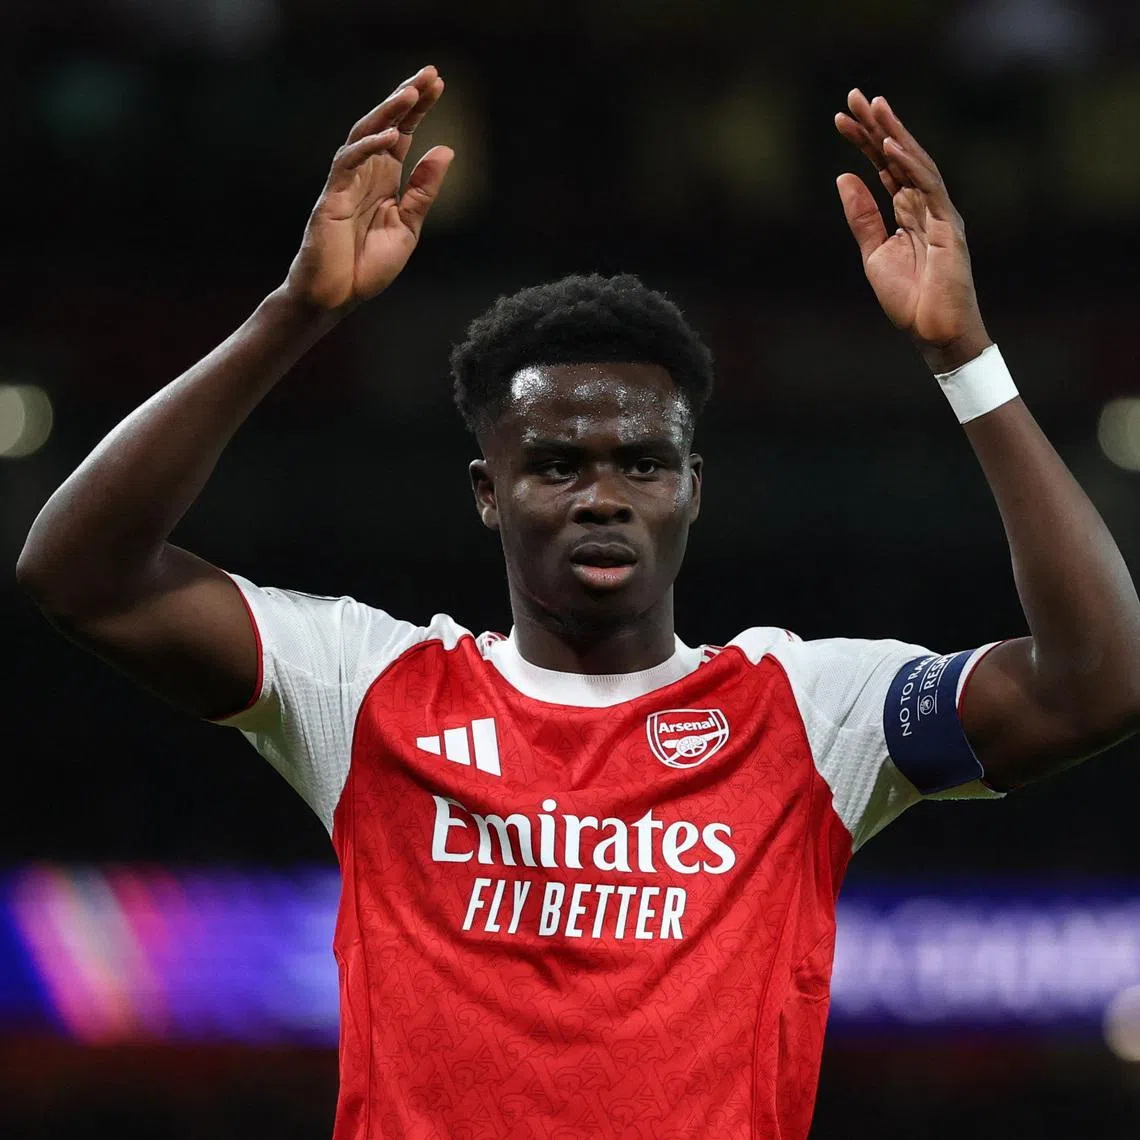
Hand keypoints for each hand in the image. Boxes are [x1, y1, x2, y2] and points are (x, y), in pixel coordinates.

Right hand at [285, 65, 453, 311]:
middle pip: (385, 124)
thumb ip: (423, 191)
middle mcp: (365, 173)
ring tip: (411, 93)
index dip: (419, 108)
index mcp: (385, 180)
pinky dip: (369, 148)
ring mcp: (346, 183)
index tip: (439, 83)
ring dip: (387, 113)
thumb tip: (446, 150)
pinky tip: (391, 136)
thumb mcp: (408, 227)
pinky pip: (348, 163)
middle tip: (429, 73)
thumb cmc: (367, 266)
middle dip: (407, 98)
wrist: (336, 296)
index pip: (404, 133)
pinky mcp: (331, 197)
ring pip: (364, 135)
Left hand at [835, 90, 989, 372]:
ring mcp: (939, 213)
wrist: (934, 332)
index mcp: (908, 210)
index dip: (863, 141)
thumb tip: (843, 177)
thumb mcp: (874, 254)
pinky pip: (929, 188)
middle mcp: (925, 205)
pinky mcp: (948, 227)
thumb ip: (862, 217)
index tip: (840, 118)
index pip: (883, 167)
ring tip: (873, 106)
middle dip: (877, 125)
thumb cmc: (910, 299)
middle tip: (854, 95)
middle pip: (899, 157)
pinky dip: (911, 165)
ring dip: (894, 133)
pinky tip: (891, 145)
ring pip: (916, 164)